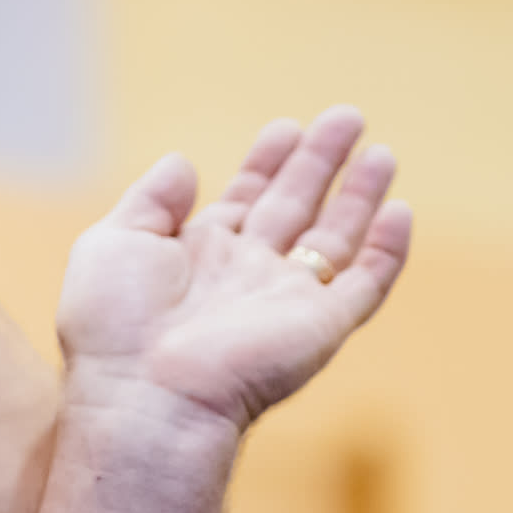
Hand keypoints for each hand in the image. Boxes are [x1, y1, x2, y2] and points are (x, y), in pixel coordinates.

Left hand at [57, 111, 411, 439]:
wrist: (147, 397)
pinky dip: (387, 252)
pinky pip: (365, 286)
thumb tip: (185, 162)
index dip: (268, 161)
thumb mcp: (112, 243)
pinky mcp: (321, 328)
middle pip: (295, 207)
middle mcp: (247, 277)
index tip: (286, 126)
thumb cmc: (115, 328)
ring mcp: (286, 303)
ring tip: (381, 152)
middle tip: (347, 116)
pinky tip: (400, 212)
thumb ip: (151, 200)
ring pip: (336, 240)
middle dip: (321, 161)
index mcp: (199, 257)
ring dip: (360, 195)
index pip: (246, 199)